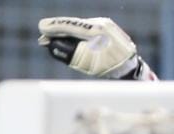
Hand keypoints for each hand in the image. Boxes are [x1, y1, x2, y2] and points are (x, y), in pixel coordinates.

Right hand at [37, 17, 156, 80]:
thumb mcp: (88, 63)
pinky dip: (75, 33)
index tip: (42, 28)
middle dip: (58, 29)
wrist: (131, 68)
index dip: (55, 27)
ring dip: (66, 32)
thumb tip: (52, 45)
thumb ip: (70, 54)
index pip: (72, 26)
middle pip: (74, 25)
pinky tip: (67, 37)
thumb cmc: (110, 68)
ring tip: (51, 37)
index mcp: (98, 31)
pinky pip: (86, 29)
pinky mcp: (106, 28)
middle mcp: (101, 24)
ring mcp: (104, 25)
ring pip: (80, 27)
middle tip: (43, 34)